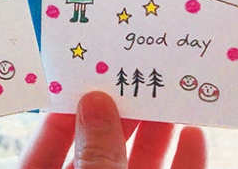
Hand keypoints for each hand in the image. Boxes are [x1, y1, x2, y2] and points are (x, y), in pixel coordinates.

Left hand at [19, 91, 206, 167]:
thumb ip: (96, 156)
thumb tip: (94, 103)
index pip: (43, 153)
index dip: (63, 116)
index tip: (84, 82)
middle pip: (98, 153)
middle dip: (119, 117)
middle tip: (134, 77)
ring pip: (137, 168)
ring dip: (156, 135)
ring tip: (169, 99)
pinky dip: (186, 163)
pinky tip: (194, 136)